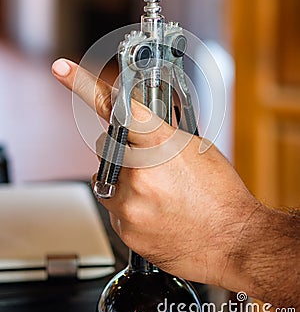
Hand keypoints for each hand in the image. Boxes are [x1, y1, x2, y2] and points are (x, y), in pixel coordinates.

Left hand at [51, 58, 259, 292]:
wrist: (234, 242)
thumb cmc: (221, 195)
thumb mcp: (197, 148)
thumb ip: (162, 131)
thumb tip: (141, 117)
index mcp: (161, 144)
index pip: (118, 105)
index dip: (84, 83)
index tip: (62, 69)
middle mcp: (140, 172)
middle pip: (107, 145)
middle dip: (121, 148)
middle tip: (148, 162)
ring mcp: (130, 202)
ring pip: (105, 177)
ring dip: (122, 178)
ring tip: (156, 191)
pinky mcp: (124, 228)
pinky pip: (112, 205)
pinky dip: (127, 204)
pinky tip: (154, 210)